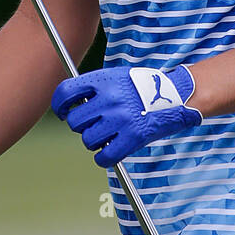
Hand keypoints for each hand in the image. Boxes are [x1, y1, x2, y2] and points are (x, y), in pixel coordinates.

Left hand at [51, 63, 201, 166]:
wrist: (176, 95)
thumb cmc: (144, 87)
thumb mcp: (118, 76)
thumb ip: (95, 87)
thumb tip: (70, 104)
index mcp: (104, 80)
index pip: (65, 93)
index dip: (58, 106)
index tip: (61, 113)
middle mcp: (110, 99)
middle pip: (74, 121)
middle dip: (81, 126)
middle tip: (93, 125)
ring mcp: (121, 119)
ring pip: (88, 140)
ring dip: (93, 142)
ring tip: (105, 137)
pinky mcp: (132, 138)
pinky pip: (105, 156)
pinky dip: (104, 158)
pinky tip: (108, 152)